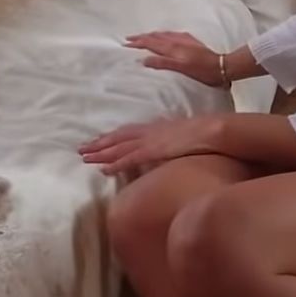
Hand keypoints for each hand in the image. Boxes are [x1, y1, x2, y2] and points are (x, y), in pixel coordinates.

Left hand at [78, 115, 224, 175]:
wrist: (214, 130)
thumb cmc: (205, 133)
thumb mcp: (185, 134)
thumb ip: (174, 139)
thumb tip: (170, 146)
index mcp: (156, 127)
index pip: (128, 132)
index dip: (112, 137)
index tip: (97, 140)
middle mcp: (149, 132)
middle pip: (118, 138)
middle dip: (99, 144)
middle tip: (81, 149)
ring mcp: (150, 141)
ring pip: (119, 147)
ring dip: (100, 153)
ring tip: (84, 158)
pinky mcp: (154, 151)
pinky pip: (130, 159)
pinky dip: (115, 164)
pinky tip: (103, 169)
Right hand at [124, 31, 223, 87]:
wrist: (222, 67)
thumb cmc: (202, 71)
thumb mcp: (181, 69)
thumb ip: (163, 63)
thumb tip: (143, 59)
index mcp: (172, 48)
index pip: (150, 43)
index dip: (137, 43)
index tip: (126, 44)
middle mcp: (177, 41)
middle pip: (155, 36)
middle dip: (141, 37)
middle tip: (129, 38)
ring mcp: (185, 40)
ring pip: (163, 34)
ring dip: (151, 35)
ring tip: (144, 36)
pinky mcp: (191, 41)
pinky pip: (172, 34)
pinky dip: (164, 35)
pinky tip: (166, 36)